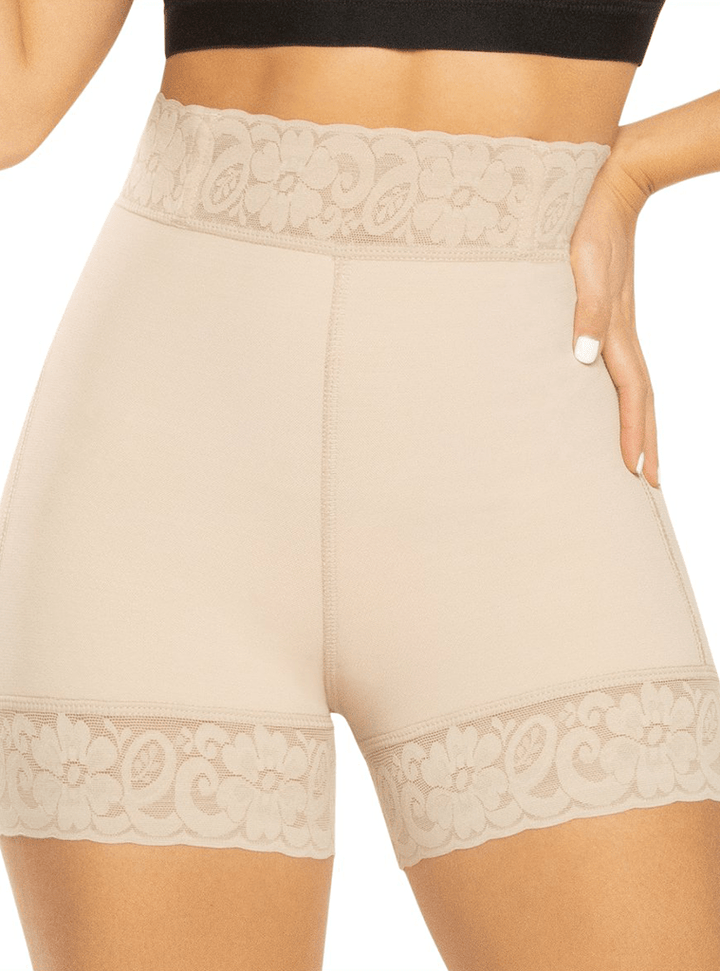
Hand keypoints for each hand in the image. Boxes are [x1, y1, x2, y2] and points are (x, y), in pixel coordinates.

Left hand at [569, 152, 659, 487]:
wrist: (611, 183)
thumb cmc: (592, 224)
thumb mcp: (585, 266)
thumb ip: (587, 311)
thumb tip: (584, 359)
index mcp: (617, 330)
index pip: (631, 394)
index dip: (634, 433)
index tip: (637, 472)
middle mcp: (621, 332)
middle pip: (641, 397)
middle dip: (645, 440)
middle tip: (650, 480)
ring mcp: (619, 323)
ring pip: (634, 383)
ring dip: (638, 420)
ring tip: (639, 451)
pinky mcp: (609, 311)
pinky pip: (621, 363)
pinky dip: (624, 390)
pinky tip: (612, 395)